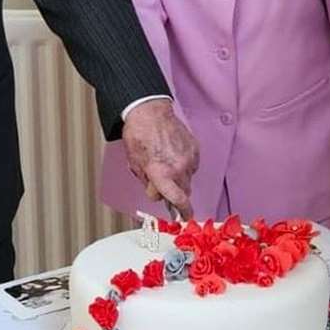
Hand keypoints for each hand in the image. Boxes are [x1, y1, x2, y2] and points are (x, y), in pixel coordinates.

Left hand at [121, 101, 197, 218]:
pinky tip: (173, 154)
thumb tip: (156, 191)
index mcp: (162, 174)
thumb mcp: (135, 164)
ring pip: (188, 178)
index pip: (179, 201)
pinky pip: (192, 165)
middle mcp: (178, 168)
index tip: (186, 217)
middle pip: (184, 192)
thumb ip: (148, 182)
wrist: (149, 112)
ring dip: (179, 177)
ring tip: (166, 161)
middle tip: (164, 181)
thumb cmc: (139, 135)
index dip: (183, 212)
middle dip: (174, 191)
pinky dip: (184, 164)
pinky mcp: (194, 149)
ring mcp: (189, 158)